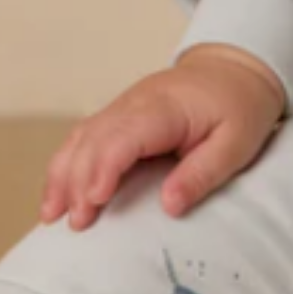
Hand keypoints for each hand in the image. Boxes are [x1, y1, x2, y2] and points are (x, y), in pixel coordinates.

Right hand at [42, 47, 288, 231]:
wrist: (235, 69)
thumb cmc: (240, 106)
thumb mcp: (237, 144)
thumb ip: (203, 173)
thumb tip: (169, 205)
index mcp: (166, 107)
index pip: (123, 136)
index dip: (104, 168)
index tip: (94, 201)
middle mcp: (136, 103)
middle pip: (93, 139)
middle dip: (77, 181)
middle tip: (75, 224)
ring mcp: (123, 106)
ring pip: (80, 137)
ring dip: (62, 175)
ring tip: (52, 215)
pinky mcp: (119, 114)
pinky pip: (84, 136)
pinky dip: (67, 164)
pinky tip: (58, 193)